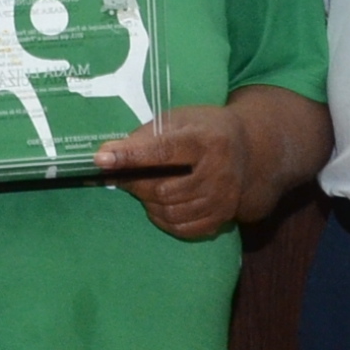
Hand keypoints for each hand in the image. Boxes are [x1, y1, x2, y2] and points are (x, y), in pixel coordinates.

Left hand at [92, 106, 241, 239]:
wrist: (248, 149)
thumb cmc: (202, 129)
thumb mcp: (176, 120)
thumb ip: (142, 138)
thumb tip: (105, 156)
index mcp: (206, 140)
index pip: (163, 151)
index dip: (131, 157)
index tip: (101, 160)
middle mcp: (219, 172)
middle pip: (164, 189)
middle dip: (136, 184)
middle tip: (124, 175)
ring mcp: (223, 198)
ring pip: (171, 212)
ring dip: (148, 202)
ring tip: (144, 187)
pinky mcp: (223, 217)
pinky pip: (182, 228)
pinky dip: (163, 219)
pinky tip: (159, 205)